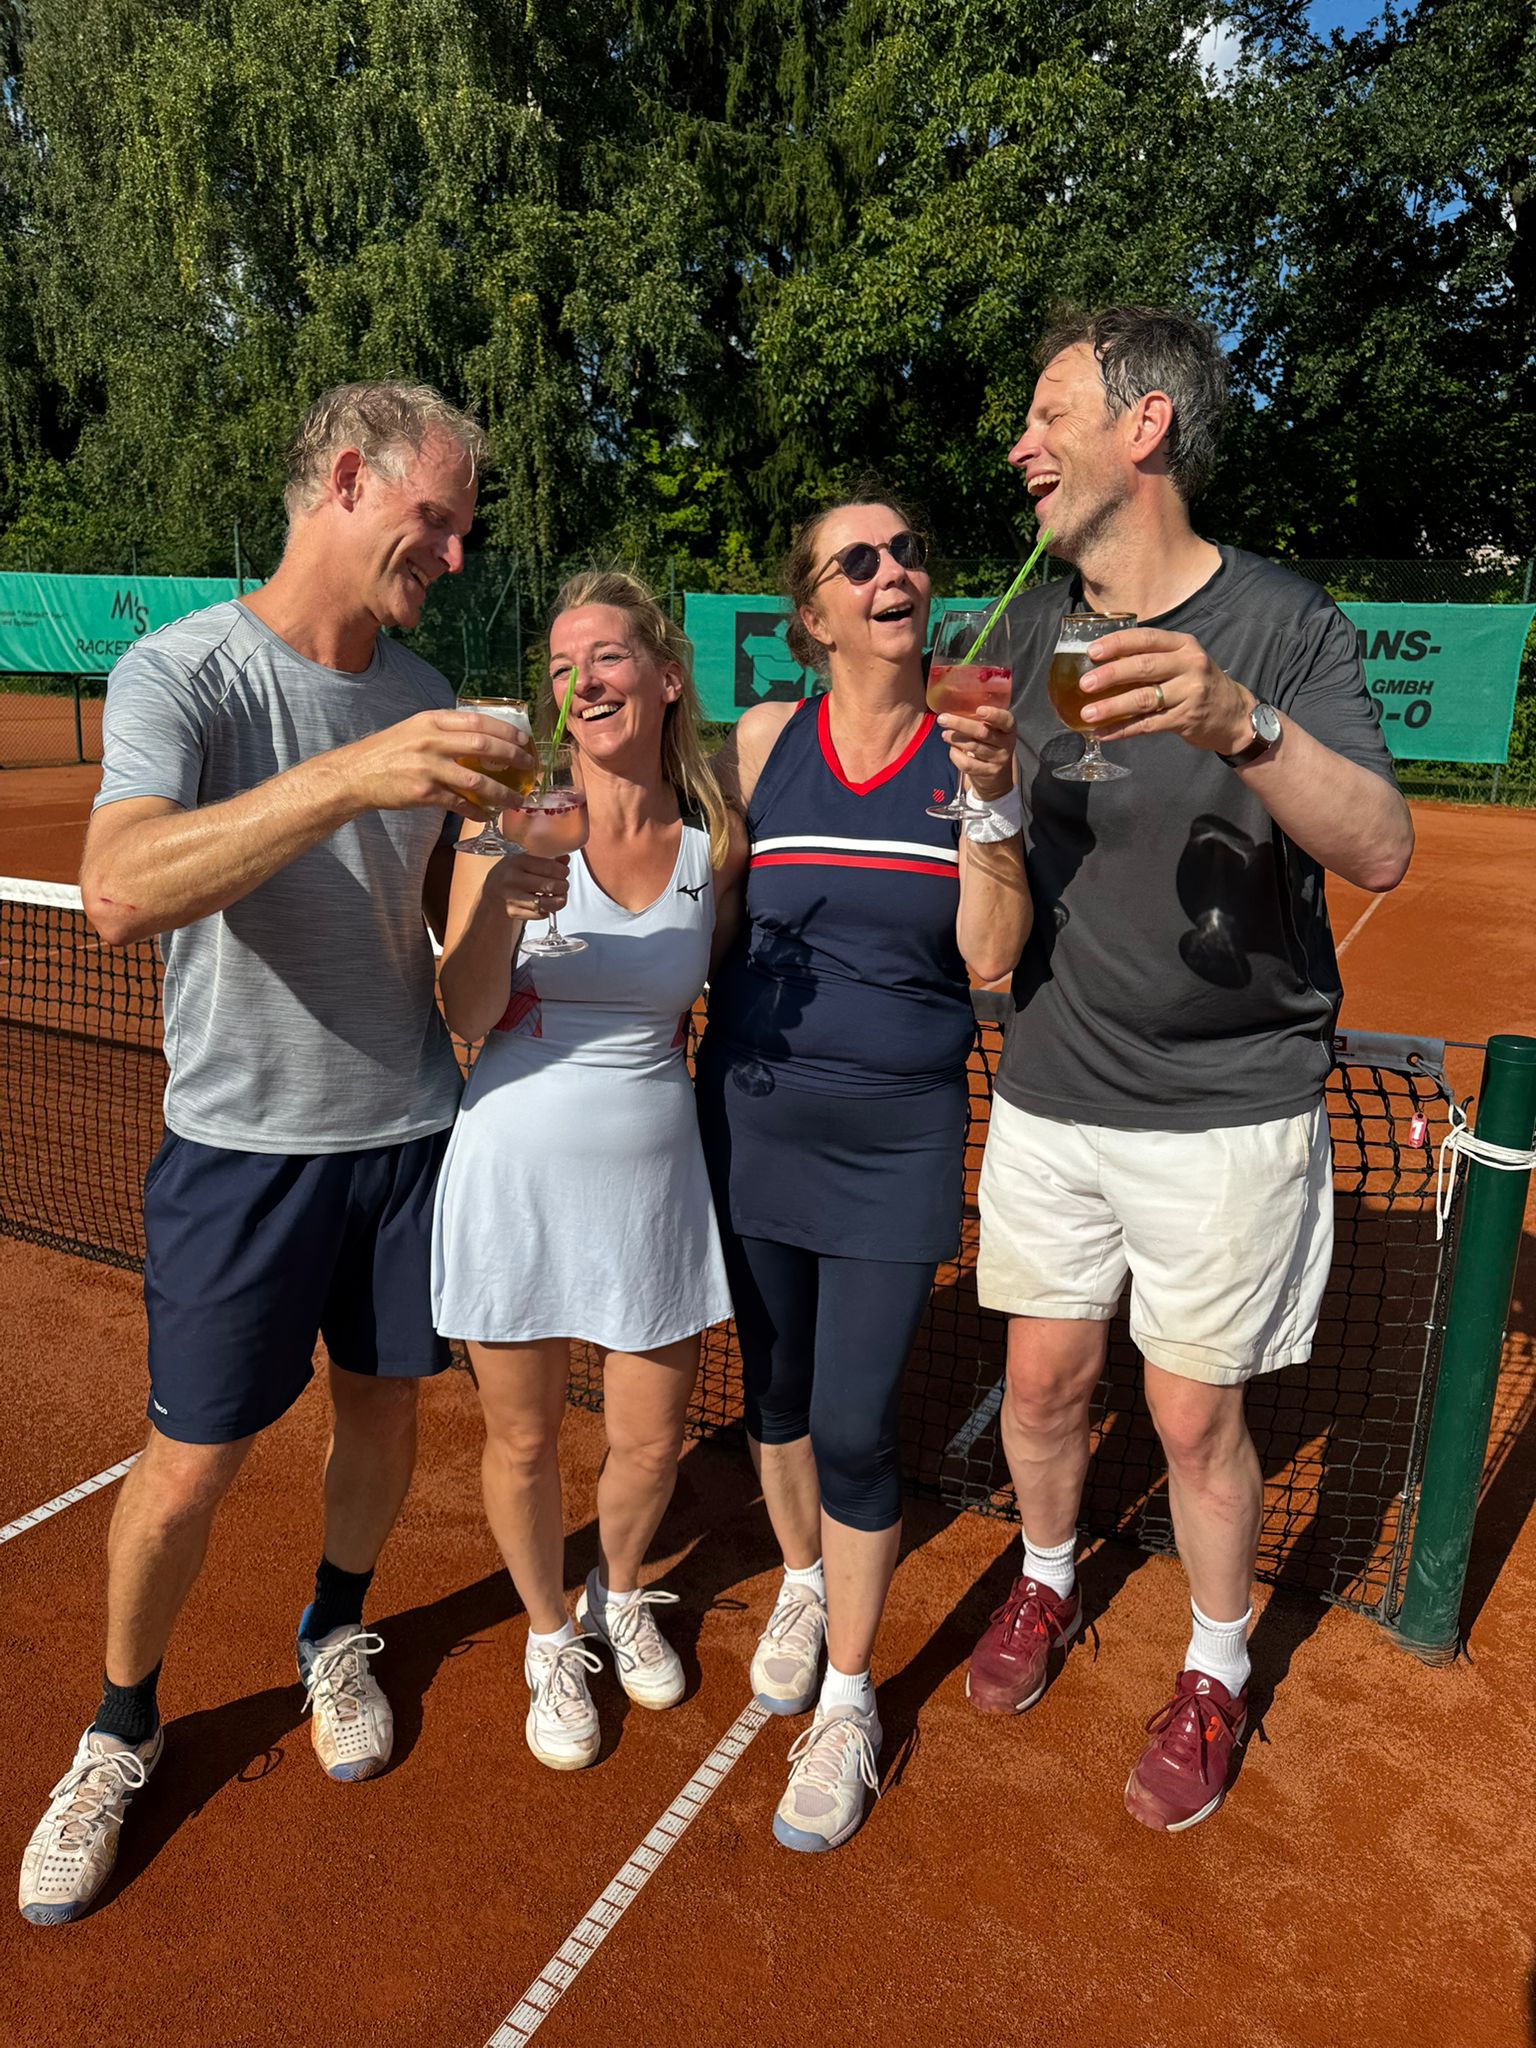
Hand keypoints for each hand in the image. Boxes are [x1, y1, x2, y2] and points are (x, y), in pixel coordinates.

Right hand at [329, 710, 537, 817]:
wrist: (356, 773)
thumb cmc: (389, 751)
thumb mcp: (416, 728)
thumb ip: (446, 730)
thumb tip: (482, 737)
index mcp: (433, 721)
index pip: (479, 721)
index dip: (507, 730)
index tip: (524, 740)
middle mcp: (432, 740)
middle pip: (484, 746)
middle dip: (513, 757)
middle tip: (530, 768)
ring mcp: (428, 767)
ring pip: (477, 780)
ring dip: (502, 792)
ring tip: (518, 799)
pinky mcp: (424, 792)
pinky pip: (459, 802)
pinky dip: (476, 810)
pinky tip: (487, 815)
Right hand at [479, 847, 569, 921]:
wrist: (491, 892)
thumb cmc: (512, 874)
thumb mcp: (525, 861)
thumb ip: (546, 860)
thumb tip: (565, 860)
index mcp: (517, 861)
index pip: (549, 867)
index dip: (563, 871)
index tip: (564, 872)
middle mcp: (513, 879)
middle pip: (551, 886)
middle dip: (563, 886)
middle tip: (562, 885)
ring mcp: (513, 897)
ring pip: (548, 903)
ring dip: (559, 901)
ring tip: (559, 897)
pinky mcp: (514, 912)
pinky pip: (541, 914)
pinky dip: (548, 910)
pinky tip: (545, 904)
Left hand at [937, 704, 1016, 800]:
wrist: (997, 774)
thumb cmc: (989, 743)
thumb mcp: (991, 730)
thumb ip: (979, 720)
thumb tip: (952, 709)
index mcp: (1008, 728)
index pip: (1005, 720)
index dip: (993, 714)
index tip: (979, 710)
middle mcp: (1006, 743)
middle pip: (983, 732)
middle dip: (960, 724)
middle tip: (943, 719)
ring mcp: (998, 759)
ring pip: (973, 747)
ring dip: (955, 739)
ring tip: (945, 734)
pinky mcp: (988, 772)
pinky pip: (968, 764)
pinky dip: (956, 755)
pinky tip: (953, 750)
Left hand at [1076, 630, 1254, 752]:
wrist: (1233, 714)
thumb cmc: (1197, 684)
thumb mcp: (1182, 661)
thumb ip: (1152, 657)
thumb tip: (1103, 661)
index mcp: (1184, 645)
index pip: (1147, 639)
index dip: (1118, 643)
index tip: (1093, 651)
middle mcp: (1189, 666)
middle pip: (1143, 667)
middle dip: (1110, 675)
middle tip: (1085, 684)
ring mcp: (1189, 693)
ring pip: (1144, 698)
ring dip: (1112, 707)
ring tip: (1087, 713)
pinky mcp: (1185, 720)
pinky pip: (1147, 725)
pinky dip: (1122, 730)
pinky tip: (1102, 733)